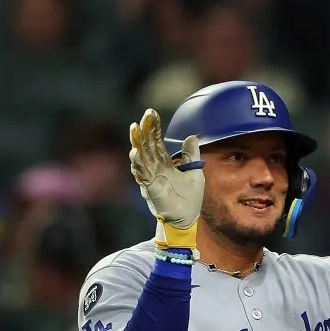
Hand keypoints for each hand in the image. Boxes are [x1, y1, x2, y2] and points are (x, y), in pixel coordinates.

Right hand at [129, 109, 204, 249]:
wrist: (187, 218)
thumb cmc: (189, 198)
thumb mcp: (195, 171)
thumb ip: (191, 155)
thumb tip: (192, 136)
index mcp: (164, 163)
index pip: (156, 141)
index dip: (153, 127)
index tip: (151, 112)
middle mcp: (155, 168)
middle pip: (147, 145)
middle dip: (145, 130)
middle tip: (145, 115)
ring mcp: (151, 178)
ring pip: (141, 157)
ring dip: (137, 143)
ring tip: (135, 128)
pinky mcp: (151, 188)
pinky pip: (143, 174)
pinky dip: (138, 163)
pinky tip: (135, 152)